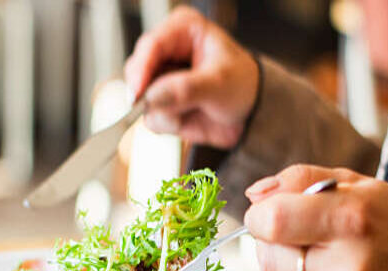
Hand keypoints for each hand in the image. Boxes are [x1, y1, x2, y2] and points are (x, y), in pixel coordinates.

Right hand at [124, 6, 258, 147]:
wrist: (251, 114)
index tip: (137, 94)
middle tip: (170, 108)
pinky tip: (187, 118)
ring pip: (140, 98)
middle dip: (151, 94)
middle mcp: (166, 51)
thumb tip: (154, 98)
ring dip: (163, 111)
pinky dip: (167, 123)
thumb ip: (186, 89)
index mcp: (182, 29)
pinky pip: (150, 117)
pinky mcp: (159, 103)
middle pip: (137, 71)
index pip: (151, 45)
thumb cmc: (243, 86)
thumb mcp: (220, 83)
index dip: (141, 70)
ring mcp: (160, 78)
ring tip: (191, 110)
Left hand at [244, 165, 387, 270]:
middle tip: (300, 238)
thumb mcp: (360, 186)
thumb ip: (301, 180)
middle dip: (272, 245)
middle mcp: (350, 270)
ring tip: (321, 263)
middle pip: (267, 259)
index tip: (270, 214)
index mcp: (355, 220)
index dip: (261, 216)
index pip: (272, 221)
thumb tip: (255, 196)